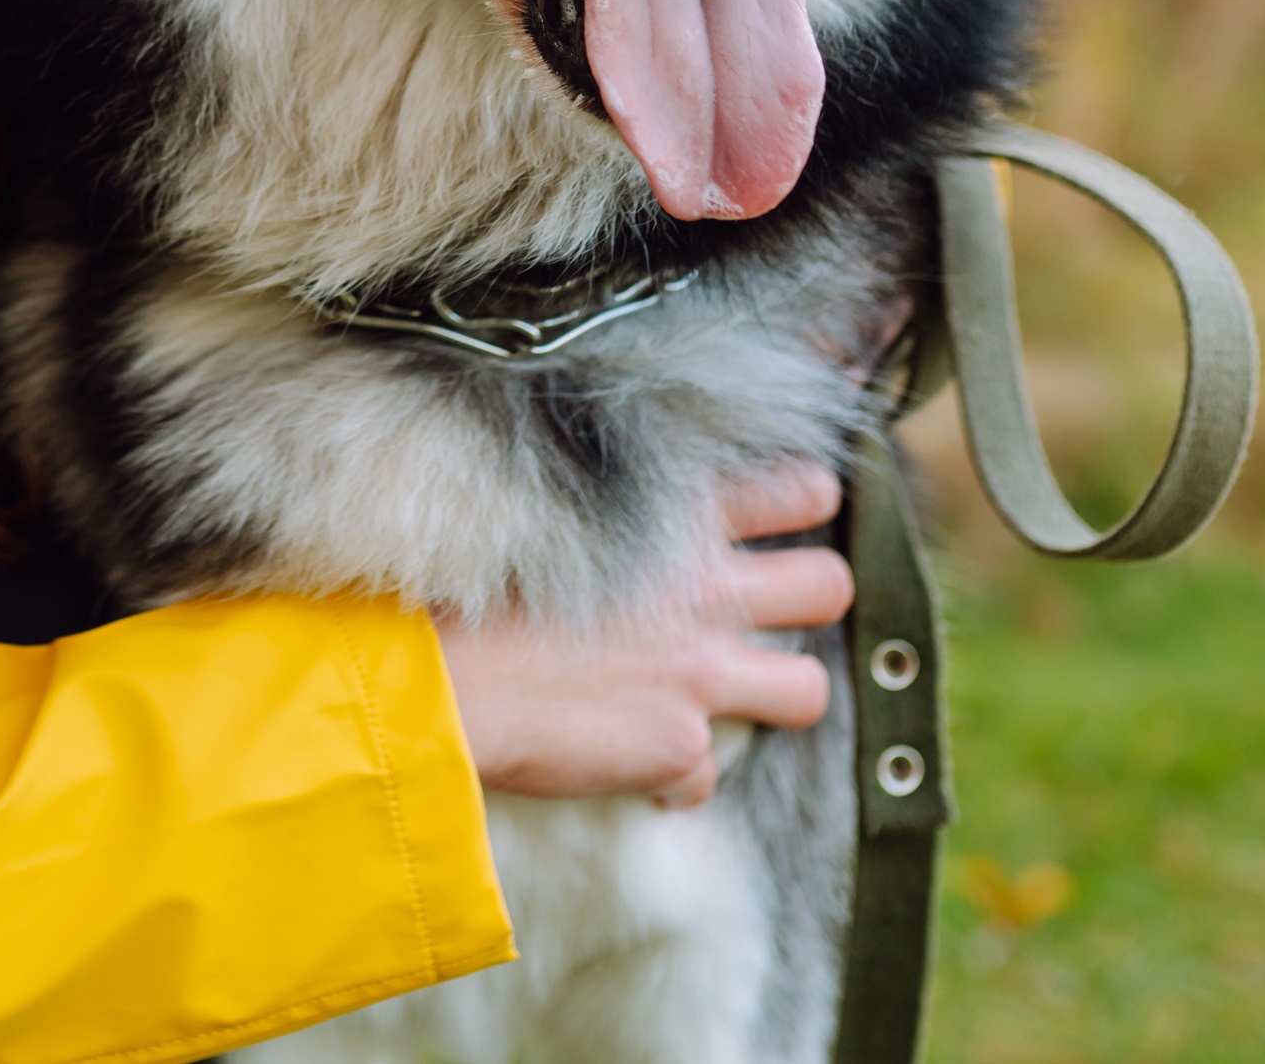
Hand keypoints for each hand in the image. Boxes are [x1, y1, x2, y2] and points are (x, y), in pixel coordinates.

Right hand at [432, 459, 852, 810]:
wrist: (434, 675)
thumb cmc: (468, 585)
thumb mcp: (551, 511)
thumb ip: (616, 517)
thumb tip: (627, 528)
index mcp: (673, 519)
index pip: (798, 489)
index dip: (807, 505)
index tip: (792, 516)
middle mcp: (703, 591)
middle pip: (829, 587)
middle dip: (815, 600)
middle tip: (775, 609)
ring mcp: (700, 672)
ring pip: (809, 691)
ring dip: (776, 696)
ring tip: (730, 697)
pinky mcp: (679, 746)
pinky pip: (708, 773)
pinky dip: (673, 774)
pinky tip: (631, 761)